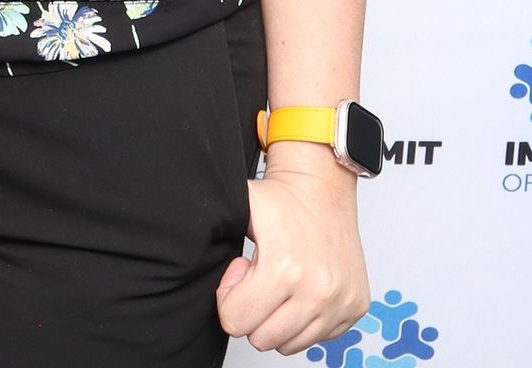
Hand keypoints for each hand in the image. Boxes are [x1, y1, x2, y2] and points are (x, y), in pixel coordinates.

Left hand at [217, 149, 369, 354]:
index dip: (230, 296)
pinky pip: (319, 337)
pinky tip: (300, 287)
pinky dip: (304, 319)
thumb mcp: (237, 210)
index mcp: (283, 270)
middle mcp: (317, 292)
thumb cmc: (278, 199)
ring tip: (279, 282)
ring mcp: (340, 303)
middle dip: (252, 310)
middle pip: (262, 339)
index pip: (235, 321)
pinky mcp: (356, 308)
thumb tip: (175, 247)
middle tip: (258, 277)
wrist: (322, 186)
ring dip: (278, 319)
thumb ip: (207, 232)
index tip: (241, 270)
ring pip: (291, 344)